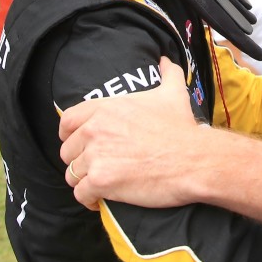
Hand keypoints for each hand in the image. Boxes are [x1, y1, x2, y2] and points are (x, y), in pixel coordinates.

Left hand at [60, 57, 198, 209]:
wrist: (194, 159)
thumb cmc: (182, 128)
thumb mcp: (173, 93)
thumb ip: (167, 74)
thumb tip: (165, 61)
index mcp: (105, 109)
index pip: (68, 121)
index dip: (69, 135)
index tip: (78, 144)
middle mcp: (95, 130)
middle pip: (68, 150)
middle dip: (79, 161)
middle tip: (97, 167)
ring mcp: (96, 156)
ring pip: (72, 174)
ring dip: (83, 181)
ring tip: (99, 185)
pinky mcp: (101, 181)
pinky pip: (81, 194)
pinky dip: (88, 199)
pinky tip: (99, 200)